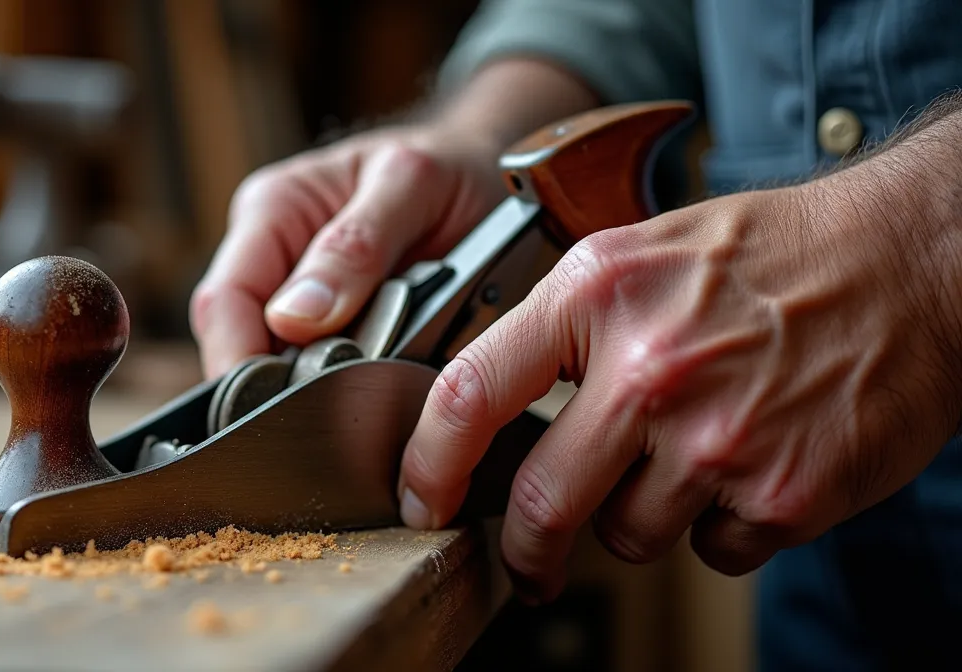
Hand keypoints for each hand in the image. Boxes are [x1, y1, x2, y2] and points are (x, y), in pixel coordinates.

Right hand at [187, 59, 599, 378]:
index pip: (223, 303)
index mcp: (272, 210)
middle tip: (337, 409)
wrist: (490, 177)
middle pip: (240, 345)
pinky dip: (347, 389)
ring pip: (278, 368)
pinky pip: (321, 373)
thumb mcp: (413, 184)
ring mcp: (299, 296)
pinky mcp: (334, 329)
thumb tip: (292, 317)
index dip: (238, 364)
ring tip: (368, 395)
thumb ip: (356, 244)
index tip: (280, 408)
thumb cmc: (451, 167)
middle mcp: (272, 255)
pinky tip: (376, 391)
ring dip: (318, 390)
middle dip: (279, 385)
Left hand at [397, 170, 961, 602]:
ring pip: (631, 536)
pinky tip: (752, 463)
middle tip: (530, 561)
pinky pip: (714, 549)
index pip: (470, 393)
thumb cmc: (775, 254)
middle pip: (545, 503)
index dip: (428, 463)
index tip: (422, 498)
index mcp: (598, 295)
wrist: (912, 260)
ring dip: (646, 517)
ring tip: (695, 452)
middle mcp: (650, 369)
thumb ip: (566, 323)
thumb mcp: (642, 252)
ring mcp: (718, 438)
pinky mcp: (783, 493)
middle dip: (527, 550)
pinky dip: (724, 524)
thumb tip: (495, 403)